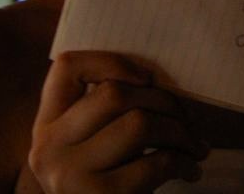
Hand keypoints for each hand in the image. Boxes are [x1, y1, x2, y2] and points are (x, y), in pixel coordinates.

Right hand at [29, 50, 208, 193]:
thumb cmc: (108, 183)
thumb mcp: (94, 146)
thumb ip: (108, 113)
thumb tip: (163, 80)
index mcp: (47, 125)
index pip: (67, 67)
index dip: (111, 61)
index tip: (147, 78)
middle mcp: (49, 148)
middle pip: (114, 93)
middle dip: (163, 100)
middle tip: (188, 117)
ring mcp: (70, 175)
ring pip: (139, 123)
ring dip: (180, 131)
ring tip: (196, 145)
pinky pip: (156, 162)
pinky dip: (184, 161)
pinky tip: (191, 170)